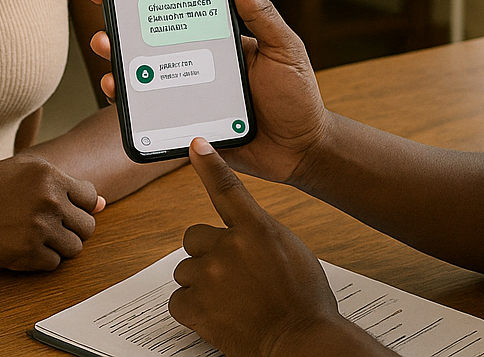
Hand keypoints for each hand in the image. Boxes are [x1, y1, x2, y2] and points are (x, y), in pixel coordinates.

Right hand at [0, 153, 103, 270]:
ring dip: (59, 247)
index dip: (77, 206)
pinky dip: (42, 260)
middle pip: (87, 226)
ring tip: (35, 237)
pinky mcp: (27, 253)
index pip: (90, 197)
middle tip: (47, 227)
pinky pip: (54, 264)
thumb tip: (101, 203)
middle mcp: (48, 200)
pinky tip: (23, 247)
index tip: (61, 210)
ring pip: (75, 248)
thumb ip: (62, 185)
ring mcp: (38, 228)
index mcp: (49, 175)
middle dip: (71, 229)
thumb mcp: (22, 172)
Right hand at [88, 0, 330, 184]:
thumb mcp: (284, 49)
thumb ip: (261, 15)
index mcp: (220, 38)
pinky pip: (149, 111)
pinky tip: (118, 91)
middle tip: (101, 1)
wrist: (301, 151)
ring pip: (144, 71)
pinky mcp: (183, 121)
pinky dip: (128, 102)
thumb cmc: (297, 96)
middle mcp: (198, 60)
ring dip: (118, 57)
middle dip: (120, 16)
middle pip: (153, 36)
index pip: (182, 7)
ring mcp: (188, 91)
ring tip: (106, 47)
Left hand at [170, 139, 356, 356]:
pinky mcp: (195, 305)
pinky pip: (178, 300)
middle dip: (206, 255)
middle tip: (228, 276)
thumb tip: (244, 238)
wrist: (302, 341)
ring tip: (229, 302)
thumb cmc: (306, 303)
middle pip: (194, 237)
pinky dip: (192, 310)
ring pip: (185, 271)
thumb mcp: (292, 253)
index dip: (210, 165)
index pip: (228, 188)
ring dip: (201, 284)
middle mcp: (229, 246)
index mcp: (258, 229)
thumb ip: (262, 238)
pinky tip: (216, 316)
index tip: (196, 146)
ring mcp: (210, 275)